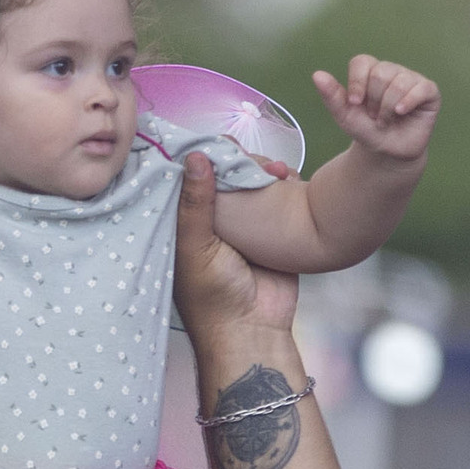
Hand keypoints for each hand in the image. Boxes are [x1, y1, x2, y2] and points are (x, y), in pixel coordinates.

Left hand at [170, 150, 297, 347]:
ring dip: (260, 168)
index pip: (185, 179)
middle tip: (245, 153)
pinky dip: (282, 183)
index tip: (205, 137)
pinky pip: (276, 195)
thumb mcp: (195, 248)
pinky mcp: (272, 226)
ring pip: (249, 180)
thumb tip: (195, 156)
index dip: (194, 157)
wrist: (255, 330)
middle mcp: (212, 219)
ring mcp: (243, 222)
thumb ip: (195, 204)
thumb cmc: (213, 297)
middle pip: (220, 174)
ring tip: (272, 169)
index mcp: (184, 224)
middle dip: (235, 159)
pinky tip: (285, 176)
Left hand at [314, 53, 438, 166]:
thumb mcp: (344, 115)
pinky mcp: (429, 92)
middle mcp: (392, 71)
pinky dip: (408, 102)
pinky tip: (400, 113)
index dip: (356, 82)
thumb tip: (317, 74)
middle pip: (380, 73)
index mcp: (371, 72)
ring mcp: (412, 79)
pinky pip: (422, 88)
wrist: (386, 152)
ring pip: (399, 82)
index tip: (354, 103)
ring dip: (387, 107)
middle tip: (374, 116)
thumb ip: (331, 96)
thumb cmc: (366, 130)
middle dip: (373, 101)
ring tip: (386, 120)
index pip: (362, 62)